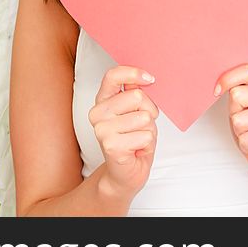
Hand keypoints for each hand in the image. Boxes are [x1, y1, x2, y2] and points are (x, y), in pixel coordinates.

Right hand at [88, 65, 159, 198]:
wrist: (125, 174)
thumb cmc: (134, 139)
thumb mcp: (137, 111)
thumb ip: (136, 93)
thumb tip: (145, 78)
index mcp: (103, 100)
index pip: (113, 75)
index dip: (133, 73)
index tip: (149, 79)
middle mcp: (97, 113)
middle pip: (137, 96)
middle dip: (149, 110)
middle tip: (143, 125)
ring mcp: (102, 130)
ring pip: (144, 117)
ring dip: (149, 129)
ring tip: (138, 137)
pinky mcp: (111, 146)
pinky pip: (145, 135)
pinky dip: (147, 143)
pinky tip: (136, 149)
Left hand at [214, 63, 247, 183]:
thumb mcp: (242, 107)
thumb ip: (236, 92)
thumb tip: (220, 83)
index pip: (247, 70)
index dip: (227, 78)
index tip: (217, 91)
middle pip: (238, 95)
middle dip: (234, 113)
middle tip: (245, 123)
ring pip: (239, 120)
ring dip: (240, 132)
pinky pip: (246, 139)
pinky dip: (246, 145)